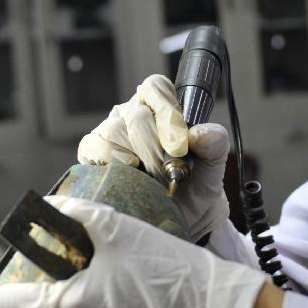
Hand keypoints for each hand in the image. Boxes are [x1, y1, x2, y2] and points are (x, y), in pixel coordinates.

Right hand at [77, 74, 228, 242]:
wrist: (174, 219)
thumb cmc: (192, 188)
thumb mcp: (212, 168)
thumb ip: (215, 144)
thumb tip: (198, 133)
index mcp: (162, 107)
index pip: (156, 87)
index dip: (167, 110)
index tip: (180, 142)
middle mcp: (132, 113)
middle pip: (137, 115)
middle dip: (157, 148)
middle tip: (169, 172)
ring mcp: (109, 130)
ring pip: (115, 130)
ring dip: (138, 159)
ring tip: (152, 179)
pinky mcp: (91, 150)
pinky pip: (95, 145)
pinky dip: (113, 160)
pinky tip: (129, 172)